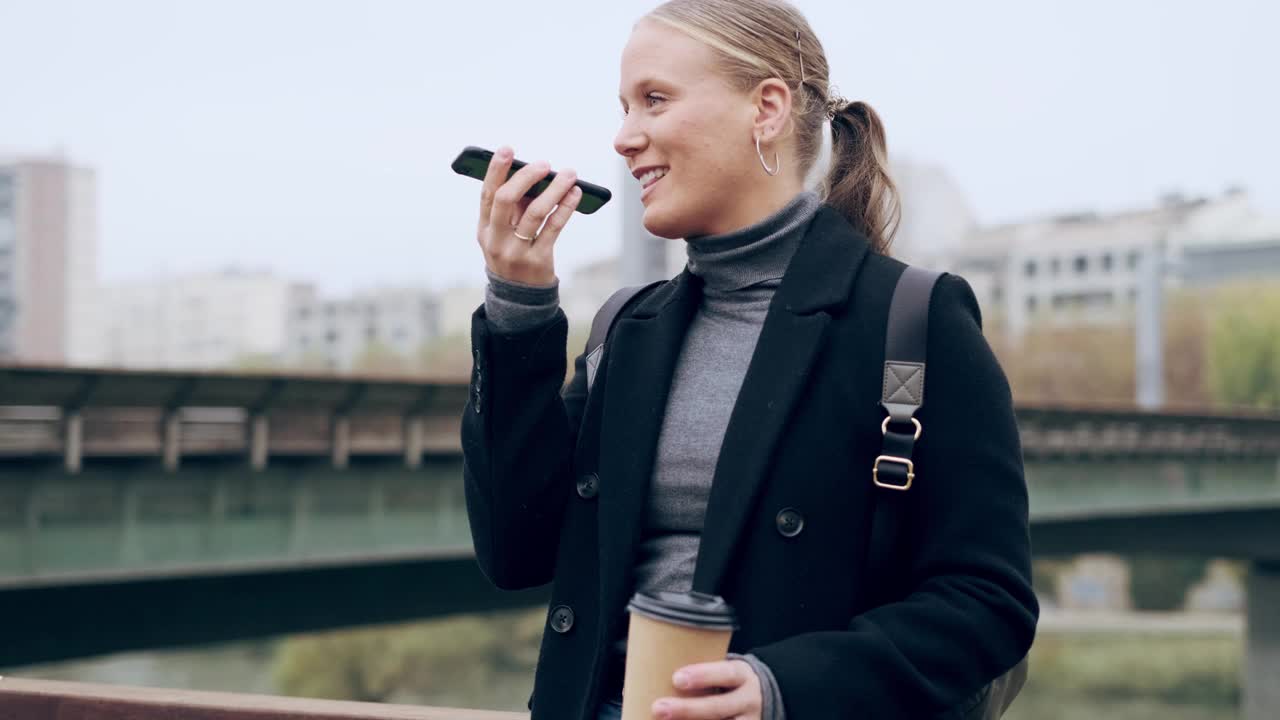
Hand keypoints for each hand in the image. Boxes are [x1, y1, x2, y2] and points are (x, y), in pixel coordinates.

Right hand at [476, 146, 582, 285]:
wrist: (520, 297)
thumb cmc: (514, 254)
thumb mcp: (504, 234)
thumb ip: (514, 209)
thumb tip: (535, 176)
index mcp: (484, 230)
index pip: (488, 194)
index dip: (496, 170)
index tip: (507, 150)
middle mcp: (496, 240)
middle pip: (506, 200)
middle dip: (525, 177)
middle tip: (544, 163)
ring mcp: (516, 252)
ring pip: (535, 212)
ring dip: (554, 189)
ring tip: (569, 174)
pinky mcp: (537, 261)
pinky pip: (554, 227)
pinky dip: (566, 207)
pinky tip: (575, 194)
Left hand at [651, 659, 762, 719]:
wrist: (761, 699)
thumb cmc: (727, 682)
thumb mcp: (723, 672)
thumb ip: (700, 675)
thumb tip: (649, 677)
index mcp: (742, 676)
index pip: (726, 673)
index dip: (703, 675)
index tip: (676, 678)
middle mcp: (748, 700)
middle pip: (718, 707)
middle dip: (687, 710)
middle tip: (658, 708)